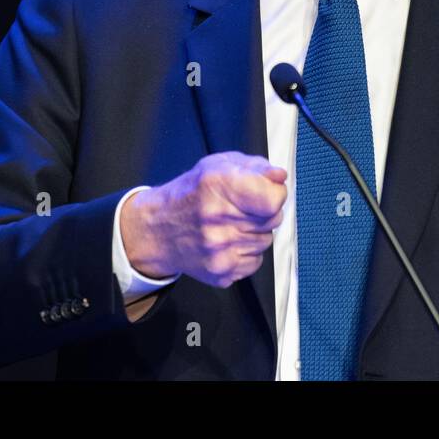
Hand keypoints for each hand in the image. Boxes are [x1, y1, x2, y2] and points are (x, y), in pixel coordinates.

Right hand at [120, 152, 287, 287]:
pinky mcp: (221, 272)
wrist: (158, 230)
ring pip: (265, 241)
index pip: (274, 199)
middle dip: (264, 211)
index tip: (266, 190)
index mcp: (219, 186)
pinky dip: (247, 252)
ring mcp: (219, 249)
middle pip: (273, 220)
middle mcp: (218, 219)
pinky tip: (228, 241)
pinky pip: (255, 262)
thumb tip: (280, 177)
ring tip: (232, 224)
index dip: (275, 193)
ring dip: (255, 232)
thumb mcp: (219, 165)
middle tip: (243, 207)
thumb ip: (256, 167)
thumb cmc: (192, 193)